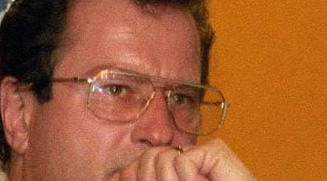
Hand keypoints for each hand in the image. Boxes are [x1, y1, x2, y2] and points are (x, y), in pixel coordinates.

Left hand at [107, 139, 256, 180]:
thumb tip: (110, 178)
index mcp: (171, 173)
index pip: (137, 165)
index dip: (127, 177)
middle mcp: (184, 159)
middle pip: (146, 158)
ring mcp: (200, 152)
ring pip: (161, 158)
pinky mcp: (215, 149)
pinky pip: (182, 160)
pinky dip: (187, 178)